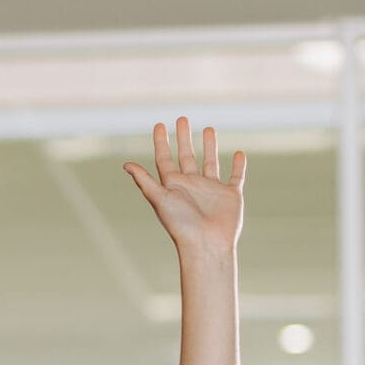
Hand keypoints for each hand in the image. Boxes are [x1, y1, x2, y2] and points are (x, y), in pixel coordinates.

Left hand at [125, 116, 244, 256]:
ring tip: (209, 128)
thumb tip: (126, 165)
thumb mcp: (160, 199)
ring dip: (210, 146)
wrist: (206, 245)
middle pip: (186, 156)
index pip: (165, 158)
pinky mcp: (230, 195)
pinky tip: (238, 153)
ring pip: (210, 162)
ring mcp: (211, 189)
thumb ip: (145, 181)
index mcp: (173, 185)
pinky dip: (238, 166)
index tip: (160, 125)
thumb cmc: (180, 225)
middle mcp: (191, 185)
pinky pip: (235, 177)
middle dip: (184, 138)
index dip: (161, 142)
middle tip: (183, 119)